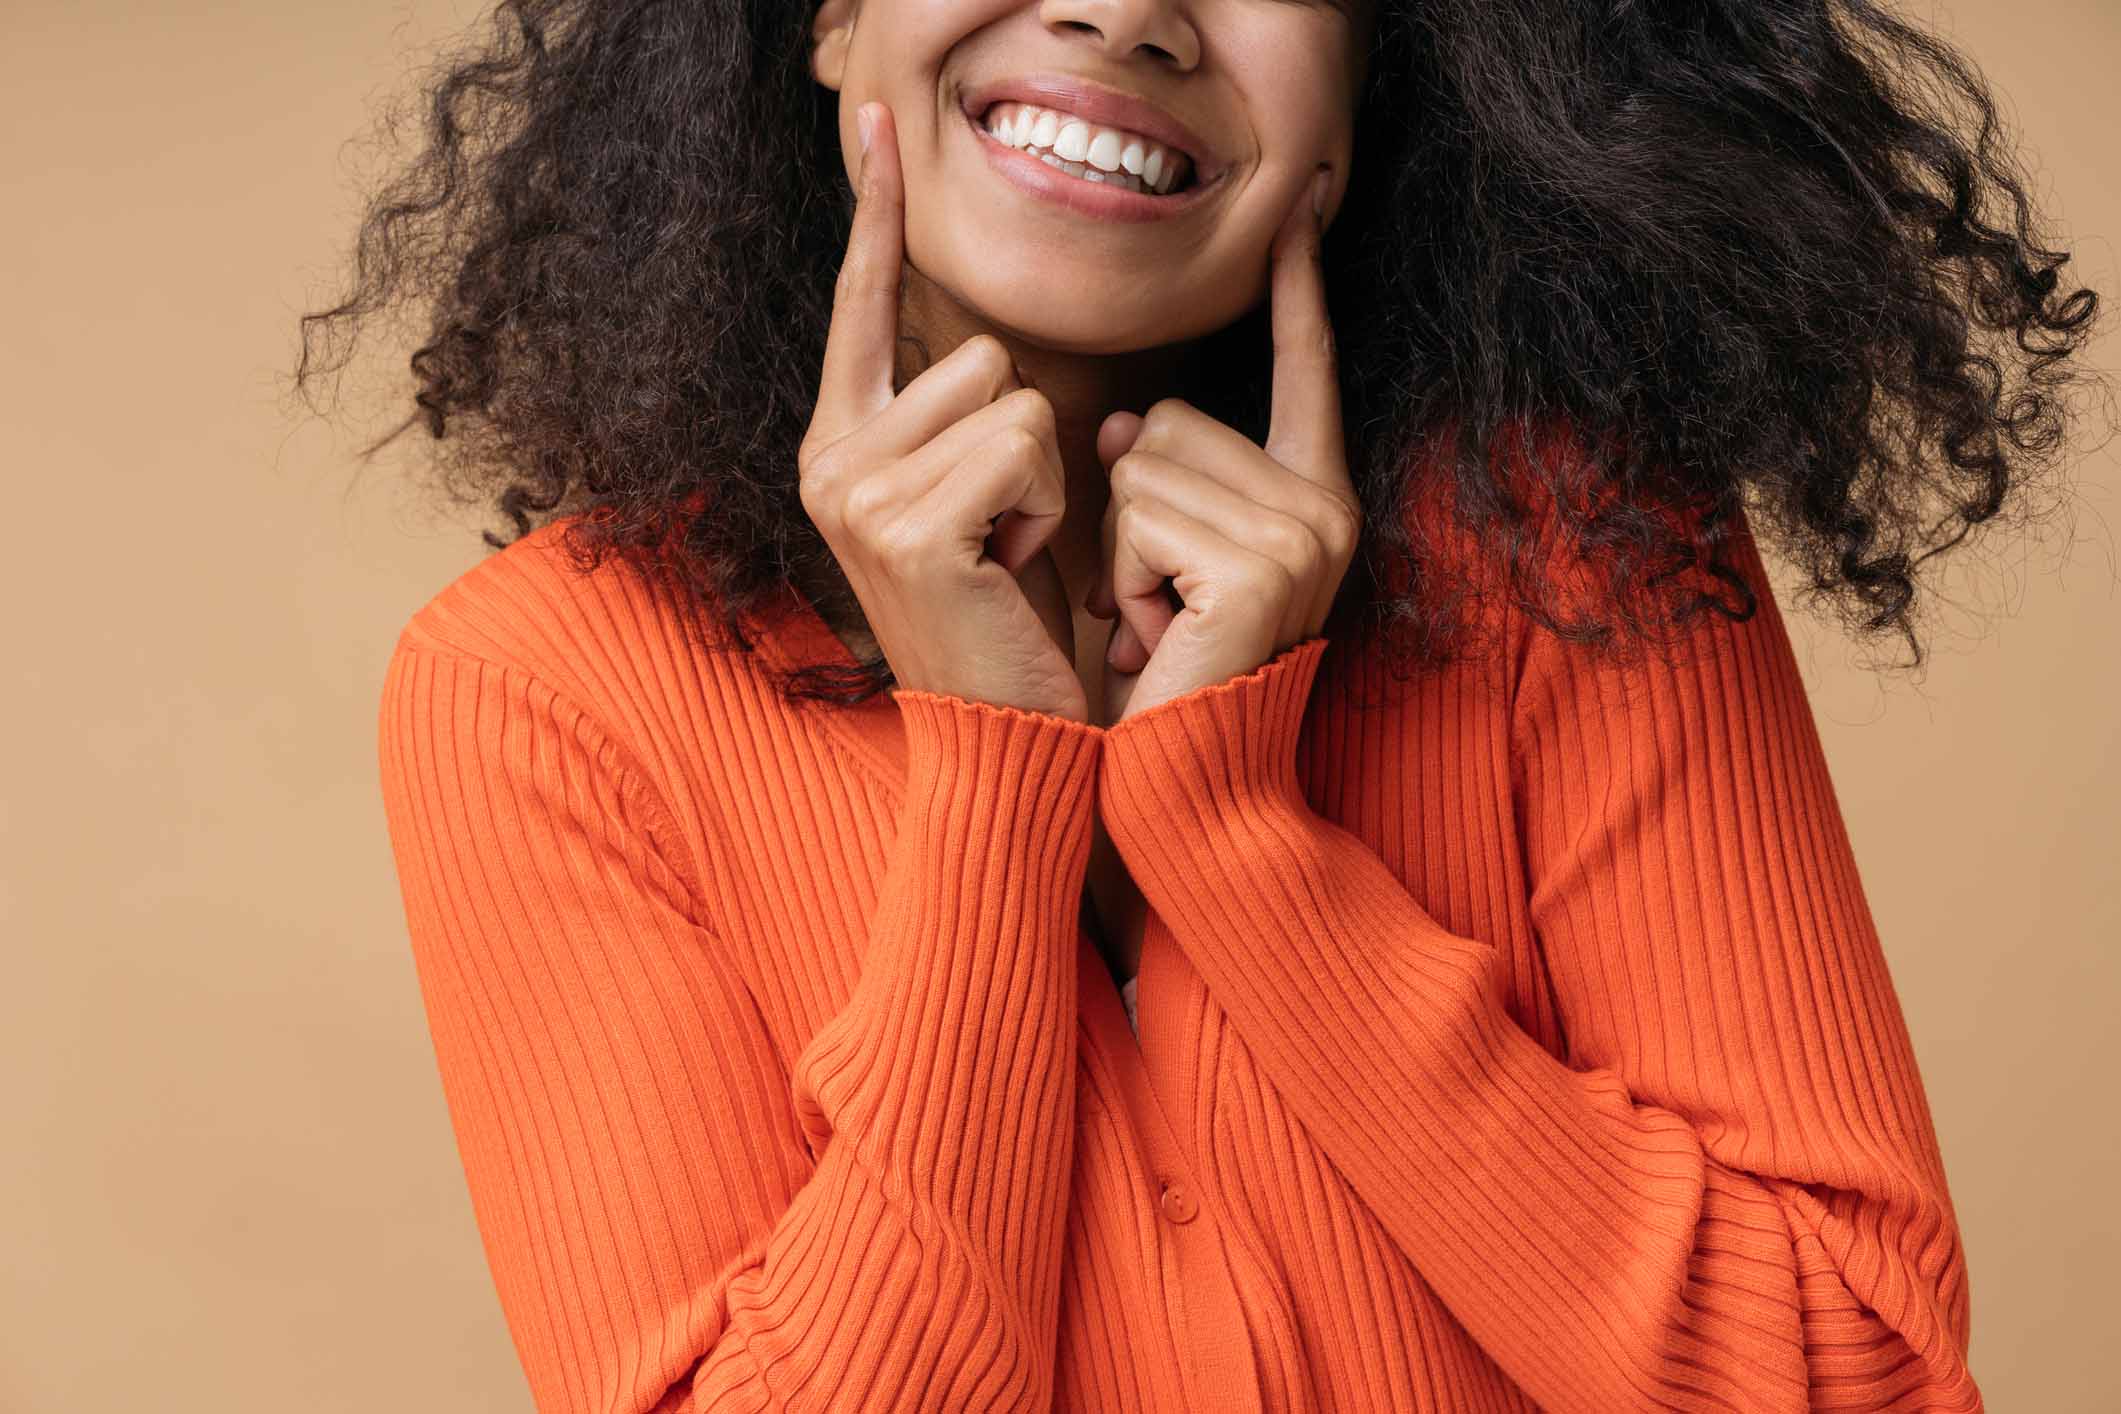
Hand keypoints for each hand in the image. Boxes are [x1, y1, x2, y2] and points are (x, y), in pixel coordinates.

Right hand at [797, 101, 1086, 720]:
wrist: (1005, 732)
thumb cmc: (1006, 615)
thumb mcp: (973, 499)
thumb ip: (956, 418)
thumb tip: (984, 346)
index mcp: (840, 446)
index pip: (865, 306)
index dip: (874, 214)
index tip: (875, 123)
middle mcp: (829, 461)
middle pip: (976, 349)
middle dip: (1023, 435)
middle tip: (1001, 530)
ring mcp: (856, 493)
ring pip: (1011, 392)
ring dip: (1041, 473)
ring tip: (1006, 549)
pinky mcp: (906, 525)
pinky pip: (1026, 441)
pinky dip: (1045, 505)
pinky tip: (1008, 567)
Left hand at [1087, 165, 1358, 723]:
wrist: (1180, 786)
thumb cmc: (1164, 680)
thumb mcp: (1159, 558)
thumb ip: (1158, 475)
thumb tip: (1122, 424)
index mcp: (1313, 496)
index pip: (1305, 367)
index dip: (1299, 287)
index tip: (1299, 203)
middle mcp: (1327, 507)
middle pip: (1172, 419)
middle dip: (1131, 509)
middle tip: (1159, 603)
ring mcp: (1306, 535)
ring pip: (1143, 465)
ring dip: (1121, 551)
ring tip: (1156, 625)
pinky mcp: (1263, 567)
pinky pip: (1140, 514)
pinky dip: (1124, 579)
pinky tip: (1157, 637)